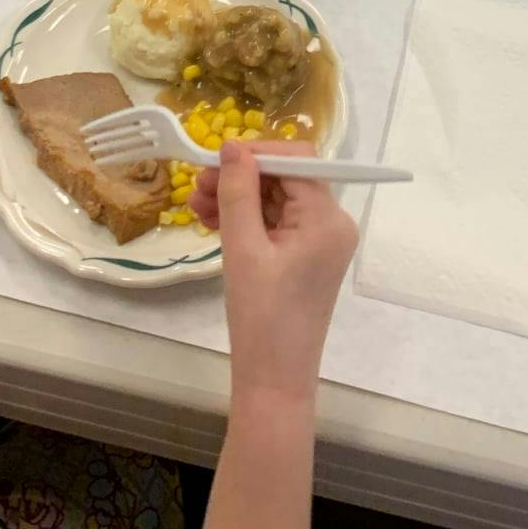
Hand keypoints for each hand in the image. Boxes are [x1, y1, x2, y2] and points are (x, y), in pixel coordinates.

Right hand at [192, 140, 358, 405]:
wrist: (274, 383)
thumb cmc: (261, 318)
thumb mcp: (243, 249)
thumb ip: (238, 192)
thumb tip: (232, 146)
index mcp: (327, 218)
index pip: (297, 159)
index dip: (257, 152)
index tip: (216, 158)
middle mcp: (332, 224)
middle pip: (285, 178)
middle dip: (241, 177)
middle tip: (197, 184)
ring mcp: (320, 242)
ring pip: (276, 200)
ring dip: (237, 198)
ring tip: (195, 204)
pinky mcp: (306, 258)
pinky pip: (275, 224)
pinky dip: (246, 220)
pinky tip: (210, 220)